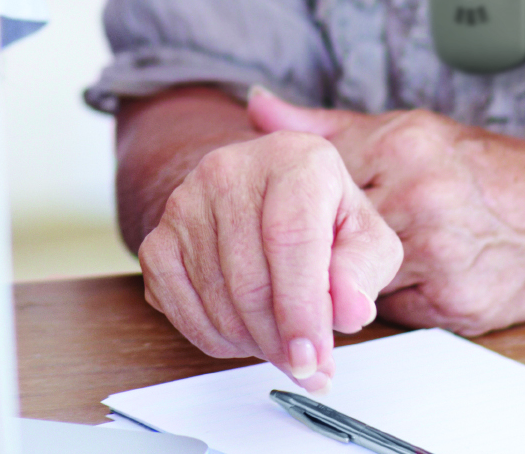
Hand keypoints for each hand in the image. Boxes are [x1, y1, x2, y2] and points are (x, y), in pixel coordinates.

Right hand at [135, 104, 399, 389]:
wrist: (267, 196)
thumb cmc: (322, 218)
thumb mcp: (366, 239)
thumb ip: (363, 273)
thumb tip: (349, 309)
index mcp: (296, 160)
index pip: (290, 238)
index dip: (301, 308)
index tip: (311, 357)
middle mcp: (232, 169)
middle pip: (249, 279)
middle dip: (278, 339)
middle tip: (304, 365)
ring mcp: (186, 201)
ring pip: (215, 299)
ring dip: (251, 342)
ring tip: (280, 342)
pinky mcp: (159, 234)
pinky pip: (177, 304)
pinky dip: (212, 335)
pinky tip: (243, 331)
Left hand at [245, 88, 524, 334]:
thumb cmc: (487, 172)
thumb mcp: (410, 130)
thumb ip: (327, 126)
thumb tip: (257, 106)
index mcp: (401, 144)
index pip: (315, 179)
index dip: (296, 203)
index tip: (280, 213)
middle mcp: (419, 195)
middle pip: (329, 232)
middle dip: (314, 246)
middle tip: (306, 250)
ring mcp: (438, 252)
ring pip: (353, 277)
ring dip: (344, 278)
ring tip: (351, 266)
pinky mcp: (454, 304)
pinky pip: (391, 312)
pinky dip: (385, 302)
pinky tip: (398, 285)